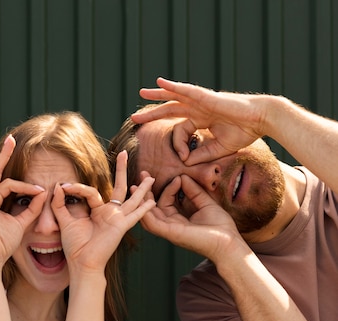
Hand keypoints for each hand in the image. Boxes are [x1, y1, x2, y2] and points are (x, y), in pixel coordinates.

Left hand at [55, 151, 155, 274]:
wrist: (81, 262)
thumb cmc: (74, 246)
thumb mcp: (64, 220)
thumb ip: (60, 204)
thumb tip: (58, 186)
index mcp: (97, 211)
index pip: (91, 191)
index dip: (76, 187)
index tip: (63, 185)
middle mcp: (109, 213)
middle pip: (118, 188)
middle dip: (121, 170)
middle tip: (123, 153)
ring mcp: (117, 219)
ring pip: (131, 199)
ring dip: (140, 188)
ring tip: (150, 177)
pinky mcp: (121, 226)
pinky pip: (134, 215)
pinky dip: (143, 208)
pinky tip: (152, 201)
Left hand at [131, 77, 265, 165]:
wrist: (262, 119)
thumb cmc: (245, 131)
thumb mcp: (219, 148)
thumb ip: (201, 155)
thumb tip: (184, 162)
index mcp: (202, 118)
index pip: (180, 127)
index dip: (178, 143)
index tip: (182, 156)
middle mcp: (199, 107)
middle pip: (170, 108)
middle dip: (152, 112)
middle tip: (135, 116)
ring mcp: (202, 100)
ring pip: (174, 95)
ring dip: (157, 94)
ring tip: (142, 92)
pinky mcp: (206, 96)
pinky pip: (186, 89)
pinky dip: (172, 85)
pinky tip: (160, 82)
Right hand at [140, 171, 244, 261]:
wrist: (229, 243)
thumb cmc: (221, 228)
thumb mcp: (206, 204)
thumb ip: (194, 191)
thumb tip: (183, 177)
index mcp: (178, 220)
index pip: (165, 202)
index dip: (169, 188)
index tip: (178, 178)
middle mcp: (170, 226)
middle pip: (152, 208)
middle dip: (145, 192)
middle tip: (141, 175)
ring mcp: (169, 230)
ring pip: (148, 215)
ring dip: (141, 200)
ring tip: (136, 186)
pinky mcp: (171, 233)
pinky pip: (153, 223)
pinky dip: (146, 212)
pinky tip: (144, 200)